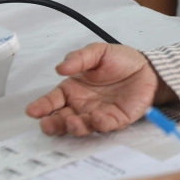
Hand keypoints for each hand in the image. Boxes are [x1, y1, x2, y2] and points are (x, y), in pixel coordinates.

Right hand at [26, 43, 170, 135]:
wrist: (147, 68)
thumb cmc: (120, 61)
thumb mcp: (98, 52)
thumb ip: (79, 58)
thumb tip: (60, 68)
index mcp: (72, 90)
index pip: (52, 100)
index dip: (41, 106)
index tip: (32, 111)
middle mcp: (81, 106)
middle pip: (61, 119)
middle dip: (53, 124)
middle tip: (47, 124)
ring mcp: (97, 115)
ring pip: (81, 126)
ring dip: (74, 127)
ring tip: (72, 121)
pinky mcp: (115, 120)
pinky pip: (104, 125)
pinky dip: (98, 124)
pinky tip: (95, 118)